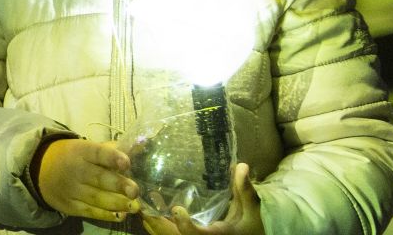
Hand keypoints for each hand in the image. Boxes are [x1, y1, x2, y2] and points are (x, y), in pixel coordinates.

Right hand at [38, 139, 141, 222]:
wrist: (41, 170)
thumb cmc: (73, 156)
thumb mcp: (87, 148)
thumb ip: (111, 150)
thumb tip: (141, 148)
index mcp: (82, 151)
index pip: (98, 153)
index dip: (112, 157)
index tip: (126, 162)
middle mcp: (76, 170)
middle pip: (98, 178)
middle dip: (118, 185)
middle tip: (135, 191)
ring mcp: (72, 190)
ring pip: (96, 198)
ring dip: (117, 203)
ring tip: (134, 206)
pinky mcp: (70, 206)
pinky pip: (90, 212)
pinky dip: (106, 215)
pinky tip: (120, 215)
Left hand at [142, 164, 262, 234]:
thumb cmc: (250, 226)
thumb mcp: (251, 210)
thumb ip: (245, 190)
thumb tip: (240, 166)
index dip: (185, 227)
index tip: (176, 210)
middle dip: (157, 224)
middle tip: (142, 202)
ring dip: (153, 225)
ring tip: (141, 202)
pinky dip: (157, 226)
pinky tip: (150, 209)